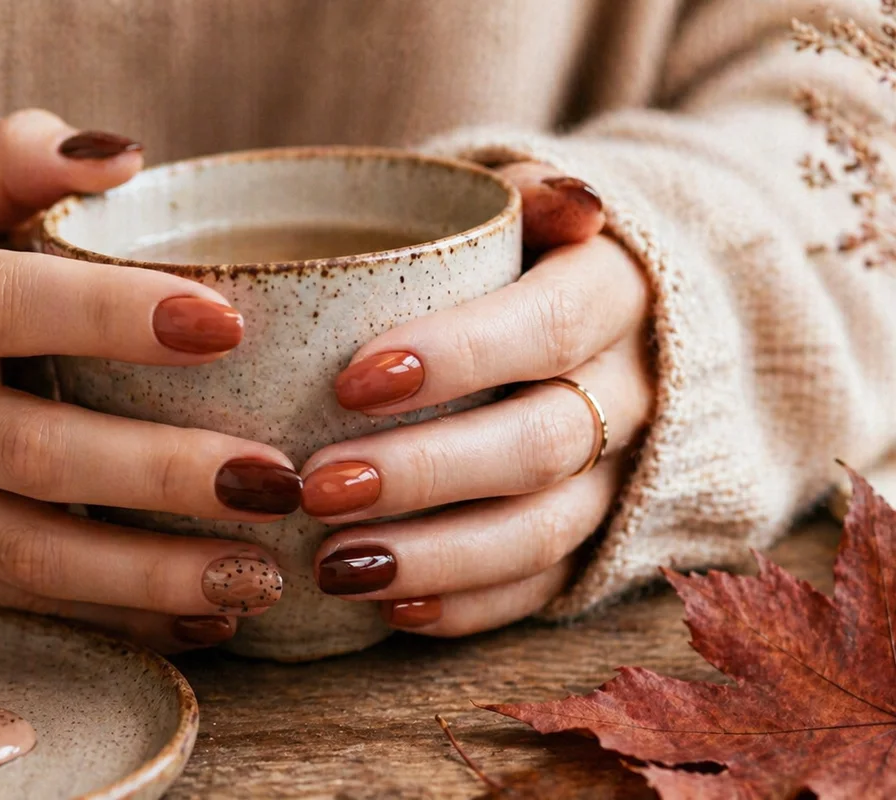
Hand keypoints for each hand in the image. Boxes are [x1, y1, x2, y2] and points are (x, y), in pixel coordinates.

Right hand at [0, 110, 301, 652]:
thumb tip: (124, 157)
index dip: (110, 316)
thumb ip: (25, 161)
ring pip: (31, 551)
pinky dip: (118, 617)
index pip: (7, 303)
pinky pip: (24, 601)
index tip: (227, 324)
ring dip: (151, 573)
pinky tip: (208, 615)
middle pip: (31, 450)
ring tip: (262, 576)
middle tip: (275, 482)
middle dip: (159, 472)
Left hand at [301, 163, 653, 635]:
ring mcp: (623, 474)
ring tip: (335, 567)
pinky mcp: (602, 539)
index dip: (458, 357)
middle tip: (316, 487)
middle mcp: (637, 391)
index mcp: (618, 293)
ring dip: (437, 556)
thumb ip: (531, 196)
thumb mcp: (537, 208)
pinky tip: (391, 611)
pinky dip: (470, 606)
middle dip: (425, 471)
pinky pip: (546, 587)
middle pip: (543, 442)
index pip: (551, 325)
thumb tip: (574, 204)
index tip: (351, 380)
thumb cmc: (540, 259)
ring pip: (545, 529)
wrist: (632, 321)